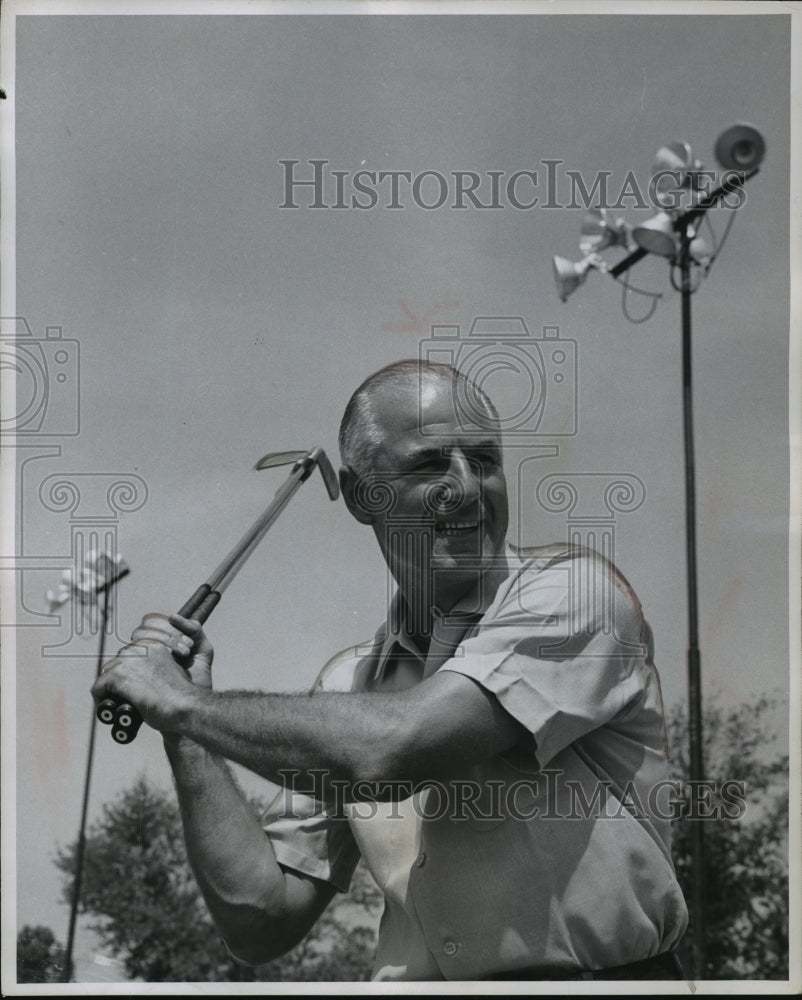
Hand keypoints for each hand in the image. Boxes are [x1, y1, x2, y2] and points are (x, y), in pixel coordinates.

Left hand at [91, 612, 211, 732]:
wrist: (184, 706)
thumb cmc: (181, 695)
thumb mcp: (170, 672)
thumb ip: (154, 669)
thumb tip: (141, 677)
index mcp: (152, 646)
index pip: (128, 656)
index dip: (128, 673)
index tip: (131, 687)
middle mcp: (138, 649)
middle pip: (115, 663)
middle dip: (118, 680)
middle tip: (125, 697)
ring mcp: (127, 661)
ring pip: (106, 674)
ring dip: (110, 689)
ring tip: (119, 704)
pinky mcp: (117, 675)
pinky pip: (98, 688)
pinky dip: (101, 700)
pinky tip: (111, 710)